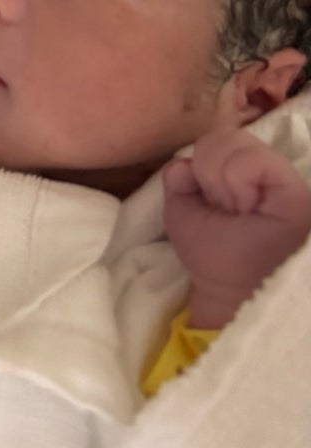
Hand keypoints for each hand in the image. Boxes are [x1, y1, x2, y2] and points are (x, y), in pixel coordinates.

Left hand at [164, 128, 310, 328]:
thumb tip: (183, 162)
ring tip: (237, 210)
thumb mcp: (181, 213)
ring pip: (233, 143)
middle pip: (219, 138)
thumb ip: (178, 182)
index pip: (212, 140)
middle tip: (225, 208)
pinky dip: (238, 182)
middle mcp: (261, 165)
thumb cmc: (210, 252)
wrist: (232, 287)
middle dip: (208, 176)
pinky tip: (246, 206)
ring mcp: (279, 173)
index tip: (210, 202)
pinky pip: (253, 160)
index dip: (200, 169)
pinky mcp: (293, 185)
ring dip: (221, 182)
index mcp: (236, 169)